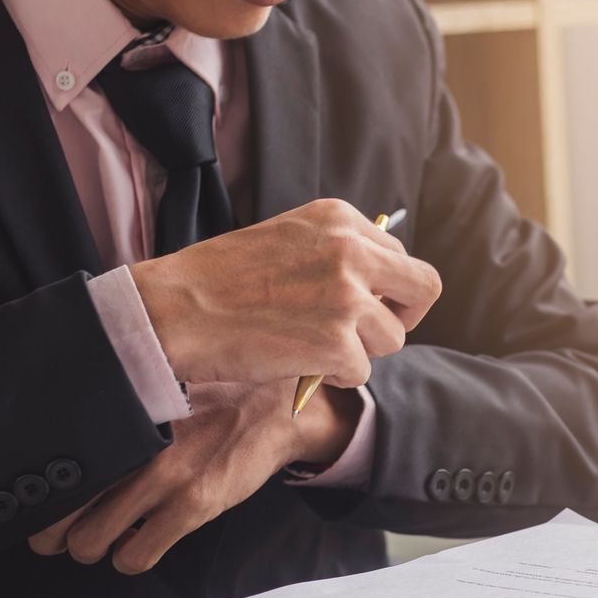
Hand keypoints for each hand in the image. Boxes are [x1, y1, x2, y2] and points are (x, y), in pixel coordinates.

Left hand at [28, 379, 356, 573]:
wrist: (270, 408)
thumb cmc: (209, 403)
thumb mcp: (153, 397)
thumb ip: (112, 420)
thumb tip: (61, 445)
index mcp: (118, 420)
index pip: (55, 468)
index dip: (37, 497)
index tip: (36, 506)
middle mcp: (133, 449)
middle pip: (59, 516)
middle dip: (57, 534)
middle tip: (65, 532)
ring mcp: (162, 480)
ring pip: (90, 544)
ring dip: (93, 548)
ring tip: (105, 538)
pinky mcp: (192, 506)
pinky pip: (136, 557)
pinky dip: (131, 558)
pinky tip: (139, 543)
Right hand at [130, 198, 441, 389]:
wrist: (174, 310)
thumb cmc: (219, 280)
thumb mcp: (287, 240)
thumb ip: (336, 254)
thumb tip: (381, 286)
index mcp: (340, 219)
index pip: (402, 255)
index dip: (391, 289)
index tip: (369, 305)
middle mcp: (351, 251)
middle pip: (424, 289)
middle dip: (402, 317)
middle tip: (370, 336)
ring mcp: (347, 298)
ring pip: (392, 339)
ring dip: (360, 353)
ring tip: (313, 348)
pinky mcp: (336, 343)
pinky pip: (360, 374)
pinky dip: (332, 378)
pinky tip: (297, 363)